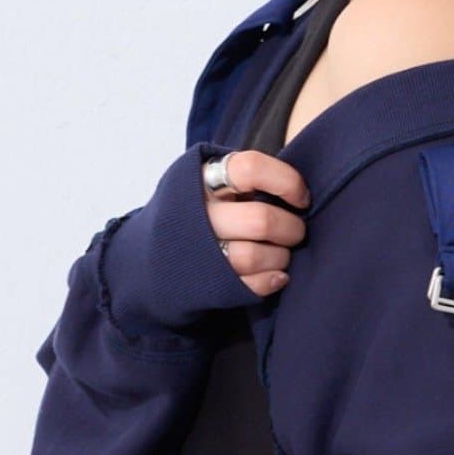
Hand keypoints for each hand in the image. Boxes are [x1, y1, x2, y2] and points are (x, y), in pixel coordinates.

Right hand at [202, 149, 311, 296]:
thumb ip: (248, 178)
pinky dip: (270, 280)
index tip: (301, 199)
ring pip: (252, 256)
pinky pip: (248, 286)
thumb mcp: (212, 180)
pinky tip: (276, 274)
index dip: (286, 182)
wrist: (152, 255)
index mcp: (203, 178)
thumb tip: (299, 191)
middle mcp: (198, 213)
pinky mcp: (206, 283)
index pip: (251, 169)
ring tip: (282, 254)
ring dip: (280, 257)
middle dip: (291, 229)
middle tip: (296, 231)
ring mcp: (200, 251)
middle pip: (260, 220)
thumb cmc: (200, 211)